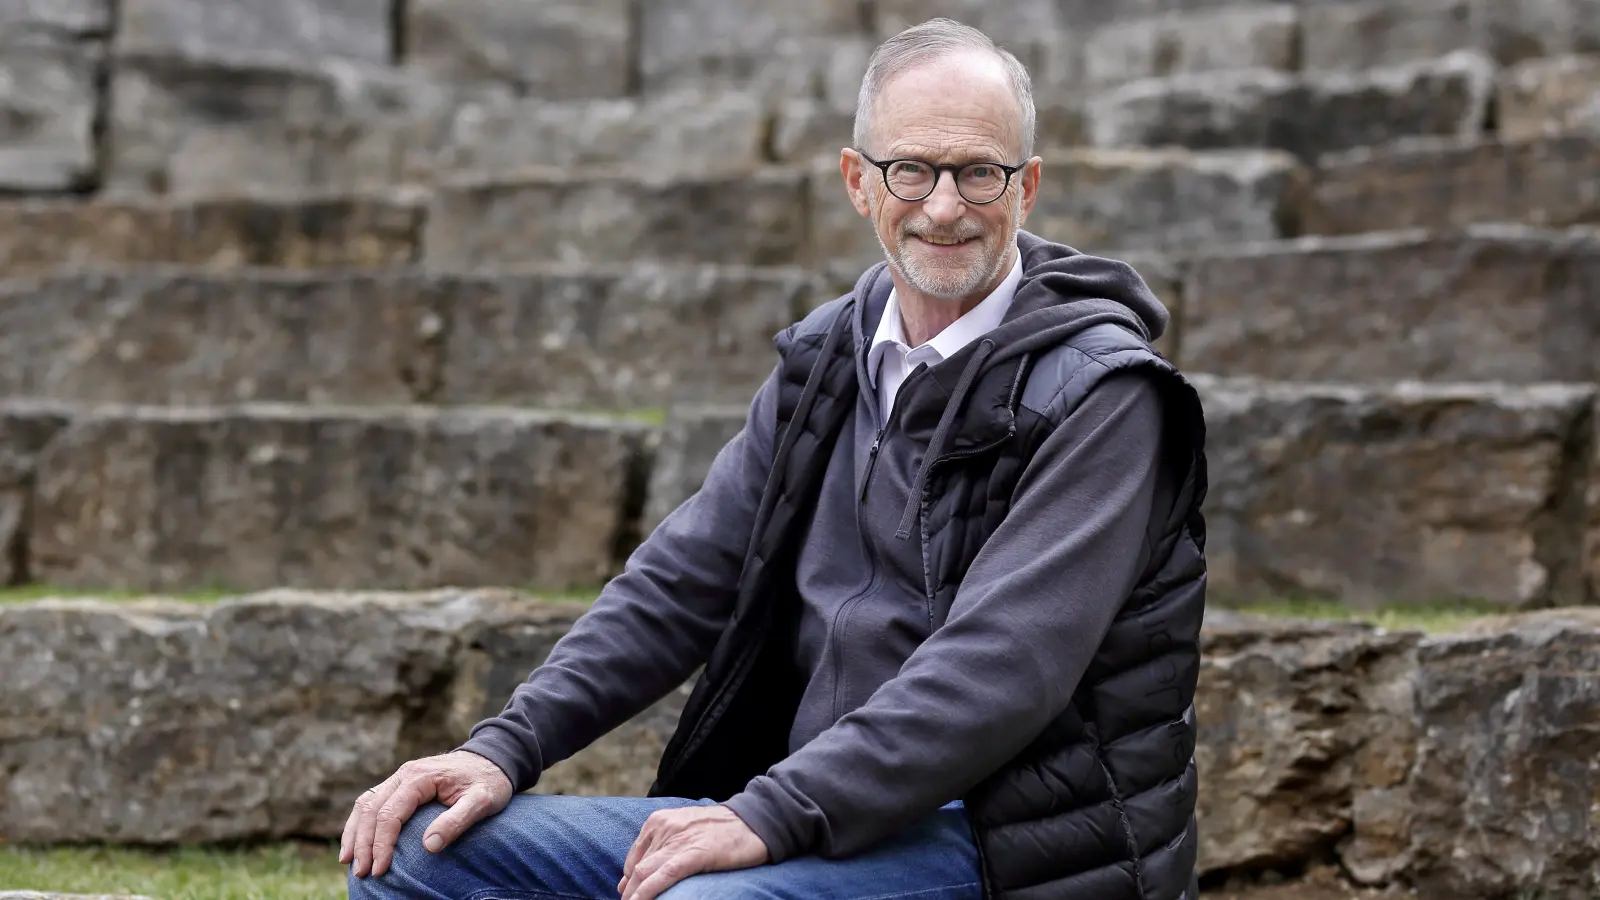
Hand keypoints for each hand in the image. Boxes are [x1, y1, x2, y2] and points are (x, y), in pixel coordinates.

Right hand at [340, 750, 513, 877]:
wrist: (493, 759)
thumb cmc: (489, 782)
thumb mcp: (482, 801)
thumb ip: (457, 821)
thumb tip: (429, 846)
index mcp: (420, 777)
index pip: (390, 814)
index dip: (382, 844)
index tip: (380, 870)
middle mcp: (404, 774)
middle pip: (371, 809)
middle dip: (363, 843)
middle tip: (361, 873)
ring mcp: (400, 778)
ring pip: (365, 804)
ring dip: (354, 833)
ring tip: (348, 862)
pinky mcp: (400, 785)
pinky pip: (372, 802)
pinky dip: (360, 823)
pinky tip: (356, 842)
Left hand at [617, 805, 769, 899]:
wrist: (756, 820)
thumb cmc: (721, 829)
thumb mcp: (685, 830)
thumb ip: (660, 849)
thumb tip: (629, 879)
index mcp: (658, 821)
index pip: (633, 859)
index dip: (630, 883)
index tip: (633, 896)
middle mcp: (664, 828)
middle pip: (635, 869)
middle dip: (630, 892)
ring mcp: (678, 840)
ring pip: (644, 874)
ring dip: (635, 896)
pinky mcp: (694, 853)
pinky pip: (664, 876)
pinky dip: (647, 892)